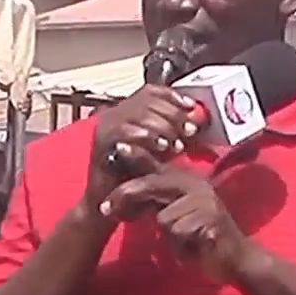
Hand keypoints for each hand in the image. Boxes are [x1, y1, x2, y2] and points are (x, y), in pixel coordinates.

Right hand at [83, 85, 200, 210]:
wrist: (109, 203)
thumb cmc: (135, 179)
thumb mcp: (159, 152)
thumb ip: (173, 136)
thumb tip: (195, 123)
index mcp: (128, 112)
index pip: (151, 92)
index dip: (172, 96)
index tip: (191, 106)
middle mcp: (115, 114)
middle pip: (147, 100)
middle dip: (173, 114)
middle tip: (189, 130)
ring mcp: (106, 125)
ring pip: (138, 112)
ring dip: (162, 126)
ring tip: (175, 143)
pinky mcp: (101, 140)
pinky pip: (123, 129)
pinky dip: (144, 135)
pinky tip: (160, 146)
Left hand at [100, 167, 253, 282]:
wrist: (235, 259)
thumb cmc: (201, 238)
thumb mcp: (174, 215)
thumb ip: (155, 202)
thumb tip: (124, 195)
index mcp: (187, 181)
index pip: (158, 166)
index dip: (138, 155)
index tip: (118, 148)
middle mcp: (196, 185)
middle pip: (153, 185)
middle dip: (127, 196)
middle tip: (105, 210)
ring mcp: (205, 201)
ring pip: (164, 217)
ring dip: (169, 237)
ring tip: (185, 243)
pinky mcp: (211, 220)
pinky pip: (179, 233)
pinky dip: (181, 248)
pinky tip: (194, 250)